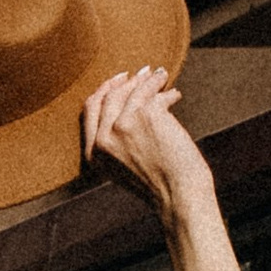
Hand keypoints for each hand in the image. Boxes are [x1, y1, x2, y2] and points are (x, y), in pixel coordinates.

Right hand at [82, 65, 210, 220]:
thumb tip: (125, 100)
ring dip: (149, 81)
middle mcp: (104, 139)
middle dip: (126, 81)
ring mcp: (123, 125)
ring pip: (133, 90)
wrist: (179, 196)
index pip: (90, 110)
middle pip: (110, 96)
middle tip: (141, 74)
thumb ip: (116, 142)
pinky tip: (174, 94)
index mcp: (94, 154)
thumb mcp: (124, 168)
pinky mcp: (145, 114)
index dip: (104, 90)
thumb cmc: (160, 185)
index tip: (117, 80)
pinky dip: (165, 90)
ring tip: (161, 78)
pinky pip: (153, 92)